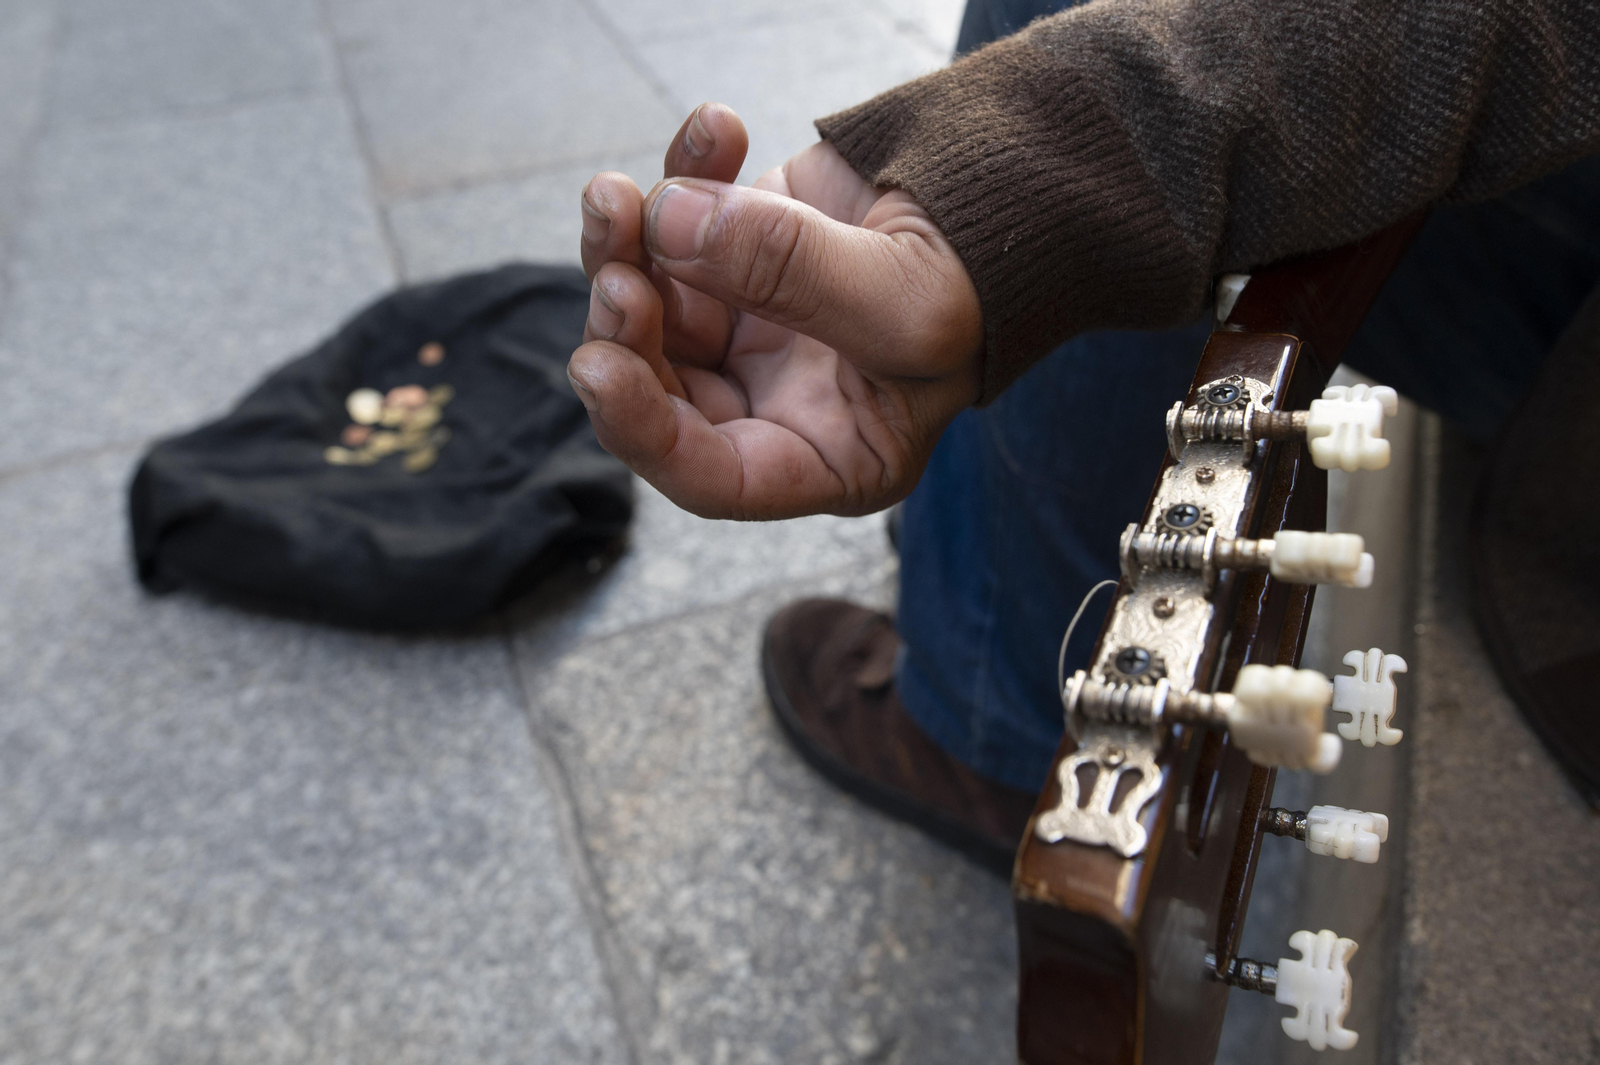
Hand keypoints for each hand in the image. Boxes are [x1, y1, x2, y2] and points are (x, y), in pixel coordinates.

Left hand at [569, 103, 982, 519]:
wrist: (1017, 185)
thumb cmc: (989, 277)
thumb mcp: (909, 298)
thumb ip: (792, 274)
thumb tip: (667, 228)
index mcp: (829, 454)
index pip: (716, 476)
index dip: (646, 435)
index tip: (601, 368)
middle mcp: (777, 403)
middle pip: (662, 389)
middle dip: (625, 332)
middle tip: (621, 268)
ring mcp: (752, 327)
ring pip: (647, 305)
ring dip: (623, 249)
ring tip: (620, 193)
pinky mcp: (738, 251)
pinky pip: (676, 221)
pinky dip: (680, 171)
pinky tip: (718, 127)